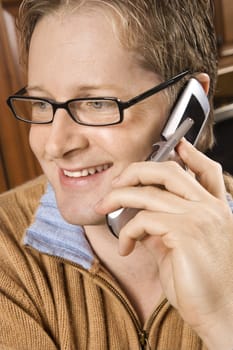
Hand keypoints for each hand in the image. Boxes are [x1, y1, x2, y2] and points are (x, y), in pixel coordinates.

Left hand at [96, 139, 232, 348]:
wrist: (221, 312)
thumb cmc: (202, 282)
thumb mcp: (180, 248)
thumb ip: (163, 227)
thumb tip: (137, 217)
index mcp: (215, 208)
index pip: (207, 170)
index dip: (190, 154)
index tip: (177, 146)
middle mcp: (211, 207)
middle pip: (169, 171)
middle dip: (136, 170)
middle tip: (116, 182)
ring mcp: (200, 217)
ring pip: (149, 192)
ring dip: (119, 198)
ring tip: (104, 208)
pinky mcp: (187, 232)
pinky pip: (144, 220)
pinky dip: (127, 231)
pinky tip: (125, 247)